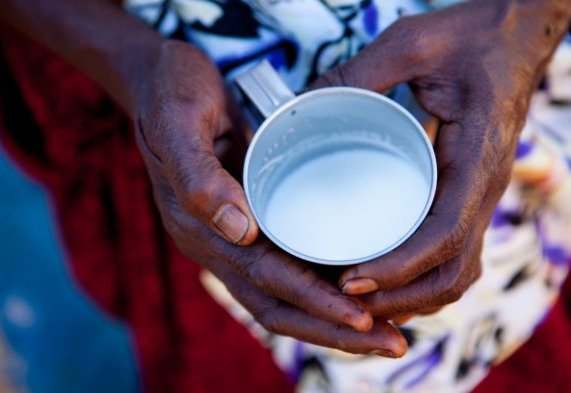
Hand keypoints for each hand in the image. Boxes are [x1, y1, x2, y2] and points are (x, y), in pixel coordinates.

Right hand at [133, 40, 406, 354]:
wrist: (161, 81)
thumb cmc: (172, 92)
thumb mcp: (179, 122)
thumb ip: (200, 177)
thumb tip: (241, 231)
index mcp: (200, 230)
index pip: (265, 280)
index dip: (314, 302)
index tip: (363, 319)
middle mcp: (218, 245)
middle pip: (280, 306)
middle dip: (335, 330)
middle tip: (393, 344)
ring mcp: (233, 238)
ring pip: (286, 296)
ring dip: (334, 319)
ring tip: (388, 333)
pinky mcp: (249, 224)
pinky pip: (287, 268)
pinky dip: (324, 288)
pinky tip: (360, 289)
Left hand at [312, 0, 569, 316]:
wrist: (518, 37)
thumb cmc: (473, 38)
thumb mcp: (413, 43)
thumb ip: (358, 72)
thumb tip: (302, 106)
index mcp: (474, 159)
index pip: (444, 234)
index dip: (399, 267)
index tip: (351, 278)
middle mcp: (482, 189)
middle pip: (452, 271)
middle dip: (399, 297)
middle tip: (342, 300)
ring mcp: (478, 197)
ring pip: (455, 272)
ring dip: (410, 298)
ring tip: (357, 302)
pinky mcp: (467, 196)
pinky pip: (453, 255)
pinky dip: (420, 281)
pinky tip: (384, 283)